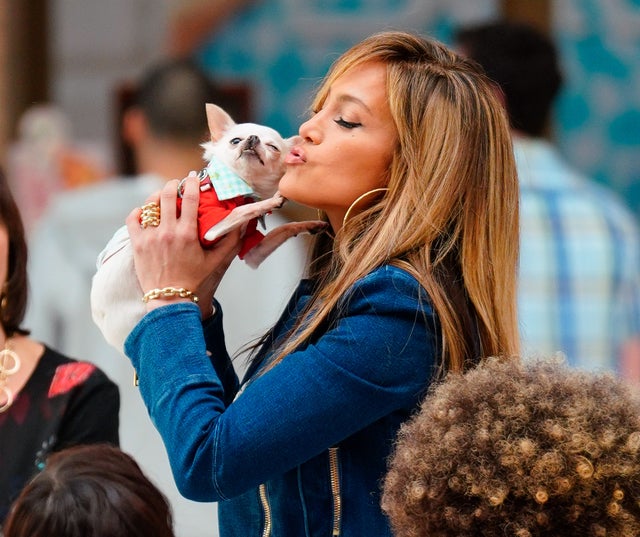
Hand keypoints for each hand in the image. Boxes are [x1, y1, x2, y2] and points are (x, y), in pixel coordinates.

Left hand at [126, 173, 241, 316]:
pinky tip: (146, 212)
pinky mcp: (138, 245)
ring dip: (158, 195)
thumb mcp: (218, 263)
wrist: (171, 302)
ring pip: (150, 204)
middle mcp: (167, 232)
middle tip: (179, 183)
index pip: (189, 198)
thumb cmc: (196, 283)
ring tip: (164, 194)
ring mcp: (150, 238)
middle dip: (174, 184)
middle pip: (168, 195)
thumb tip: (243, 222)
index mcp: (187, 235)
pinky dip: (139, 212)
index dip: (192, 183)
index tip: (194, 177)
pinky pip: (133, 219)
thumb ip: (231, 241)